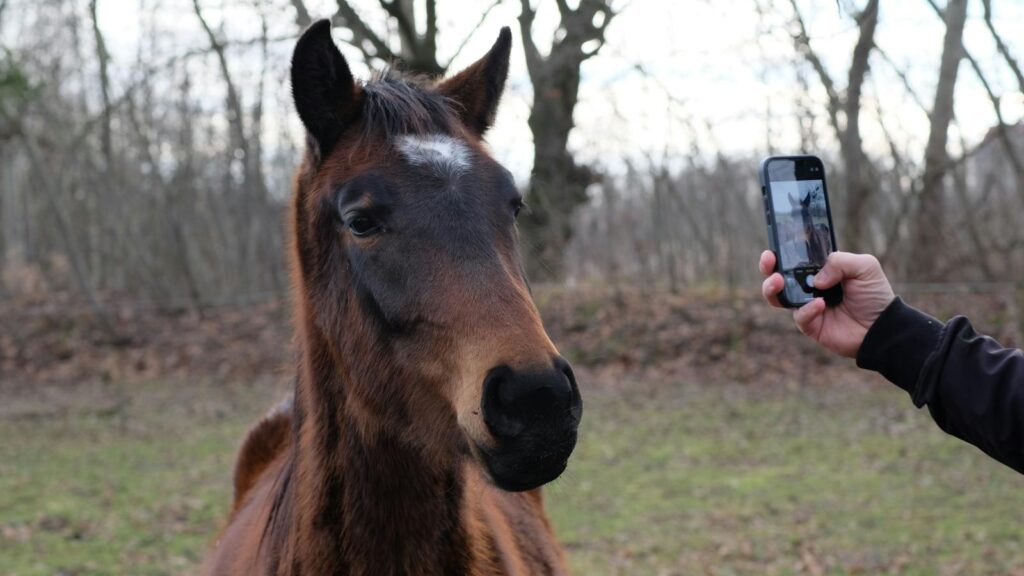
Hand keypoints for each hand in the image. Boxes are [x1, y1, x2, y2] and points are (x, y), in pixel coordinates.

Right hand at [759, 251, 895, 357]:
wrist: (882, 326)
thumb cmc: (874, 295)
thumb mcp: (864, 266)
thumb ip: (839, 261)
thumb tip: (816, 279)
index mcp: (820, 271)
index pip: (794, 260)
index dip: (781, 253)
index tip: (774, 248)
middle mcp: (809, 288)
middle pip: (778, 277)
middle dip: (768, 268)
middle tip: (769, 261)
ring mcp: (807, 306)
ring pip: (778, 298)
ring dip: (772, 288)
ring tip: (778, 281)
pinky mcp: (810, 325)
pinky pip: (799, 316)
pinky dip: (807, 309)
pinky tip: (820, 305)